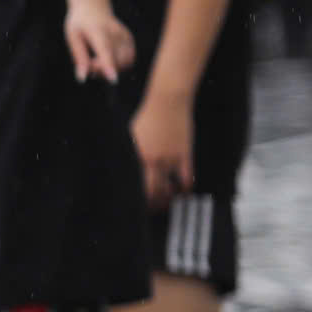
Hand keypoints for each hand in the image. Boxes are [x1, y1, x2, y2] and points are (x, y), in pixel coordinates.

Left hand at [63, 2, 134, 83]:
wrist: (93, 6)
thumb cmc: (79, 23)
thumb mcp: (73, 37)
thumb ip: (79, 57)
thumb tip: (83, 78)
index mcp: (97, 30)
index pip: (105, 50)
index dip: (108, 65)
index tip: (113, 79)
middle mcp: (115, 32)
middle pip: (115, 60)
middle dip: (102, 70)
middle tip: (89, 65)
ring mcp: (125, 35)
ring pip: (125, 62)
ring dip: (112, 69)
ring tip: (97, 61)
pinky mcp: (130, 39)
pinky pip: (129, 59)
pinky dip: (119, 64)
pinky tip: (107, 58)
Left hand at [129, 93, 192, 209]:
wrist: (167, 102)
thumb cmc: (147, 117)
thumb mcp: (131, 136)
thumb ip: (131, 154)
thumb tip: (125, 169)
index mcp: (137, 155)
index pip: (134, 185)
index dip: (134, 199)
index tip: (132, 205)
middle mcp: (153, 160)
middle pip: (151, 192)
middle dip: (150, 204)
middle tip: (149, 209)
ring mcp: (170, 159)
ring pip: (169, 189)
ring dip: (166, 199)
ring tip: (164, 203)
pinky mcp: (185, 155)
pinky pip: (186, 179)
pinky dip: (184, 189)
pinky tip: (181, 193)